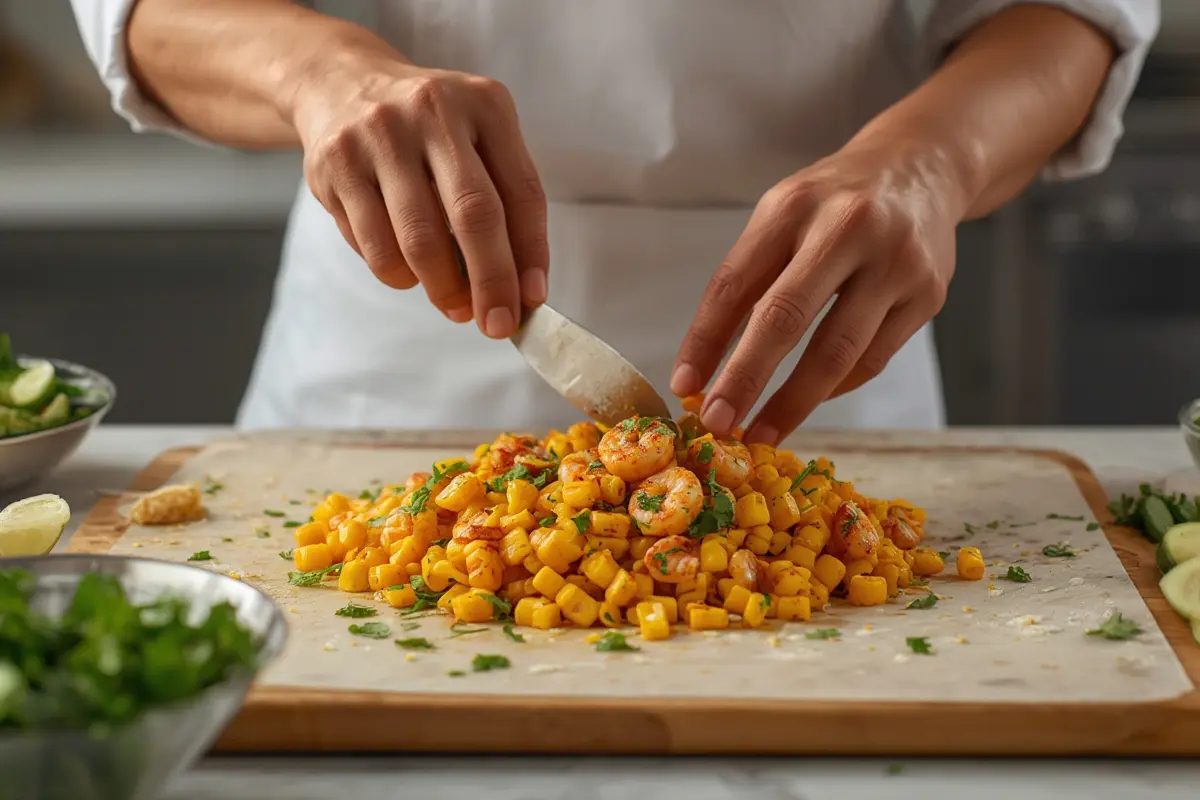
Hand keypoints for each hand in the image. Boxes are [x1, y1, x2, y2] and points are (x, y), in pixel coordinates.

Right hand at [291, 54, 546, 337]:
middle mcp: (432, 112)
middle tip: (496, 323)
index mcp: (485, 105)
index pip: (521, 192)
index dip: (530, 254)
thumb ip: (506, 204)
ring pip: (417, 239)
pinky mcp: (335, 164)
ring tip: (454, 305)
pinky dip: (398, 275)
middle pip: (473, 215)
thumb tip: (522, 290)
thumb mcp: (479, 140)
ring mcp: (378, 136)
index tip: (532, 300)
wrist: (343, 85)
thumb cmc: (430, 130)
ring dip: (442, 288)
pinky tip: (409, 272)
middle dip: (490, 281)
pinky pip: (374, 246)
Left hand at [671, 139, 968, 443]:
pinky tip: (812, 399)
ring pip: (837, 351)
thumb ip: (747, 277)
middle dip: (746, 378)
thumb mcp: (782, 215)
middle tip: (720, 423)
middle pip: (785, 317)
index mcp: (793, 206)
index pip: (735, 282)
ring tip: (762, 433)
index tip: (685, 385)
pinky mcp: (928, 293)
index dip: (705, 339)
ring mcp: (896, 261)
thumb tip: (704, 365)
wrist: (921, 167)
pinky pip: (872, 358)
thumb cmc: (834, 202)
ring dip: (793, 402)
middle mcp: (847, 227)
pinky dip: (836, 387)